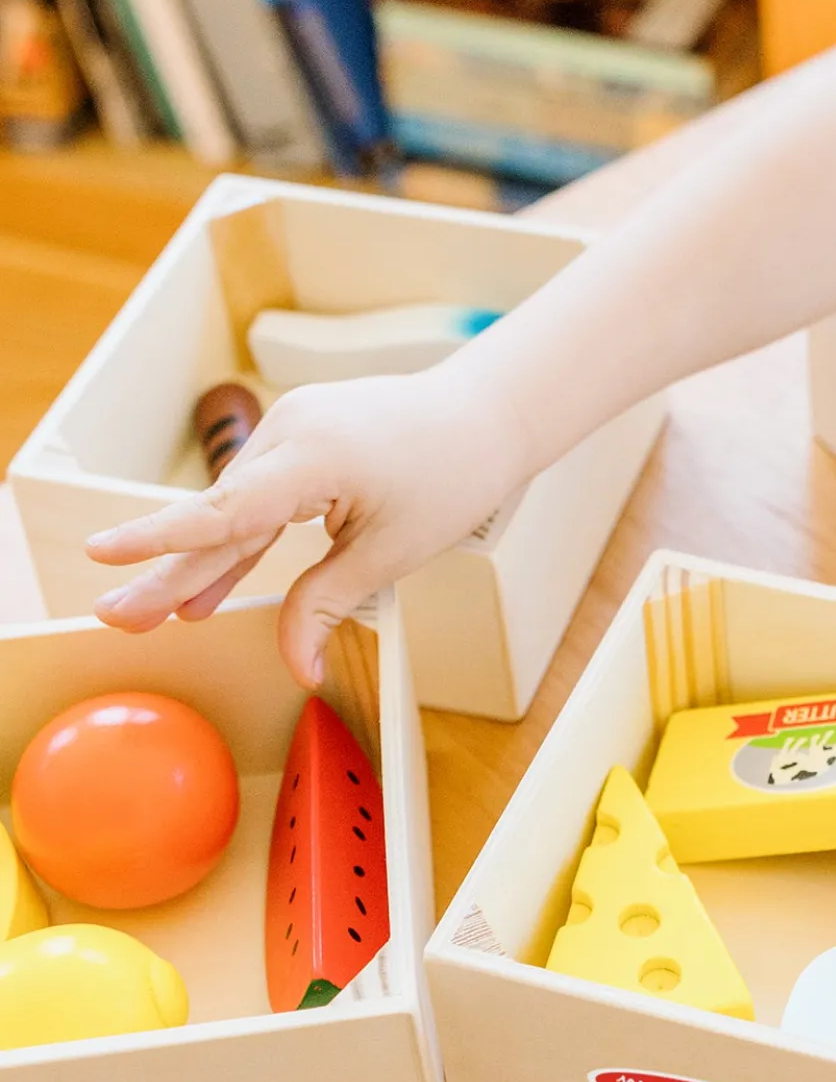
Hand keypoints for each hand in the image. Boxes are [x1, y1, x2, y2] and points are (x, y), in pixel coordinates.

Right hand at [86, 368, 522, 687]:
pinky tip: (210, 584)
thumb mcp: (393, 551)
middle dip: (169, 571)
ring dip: (203, 562)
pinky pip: (260, 492)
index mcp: (314, 457)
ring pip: (237, 506)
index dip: (161, 539)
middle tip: (117, 616)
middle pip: (221, 516)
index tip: (102, 553)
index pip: (224, 509)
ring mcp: (294, 427)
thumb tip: (297, 667)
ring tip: (156, 614)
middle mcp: (291, 432)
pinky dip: (241, 535)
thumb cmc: (453, 474)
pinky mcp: (302, 435)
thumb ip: (328, 603)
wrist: (486, 414)